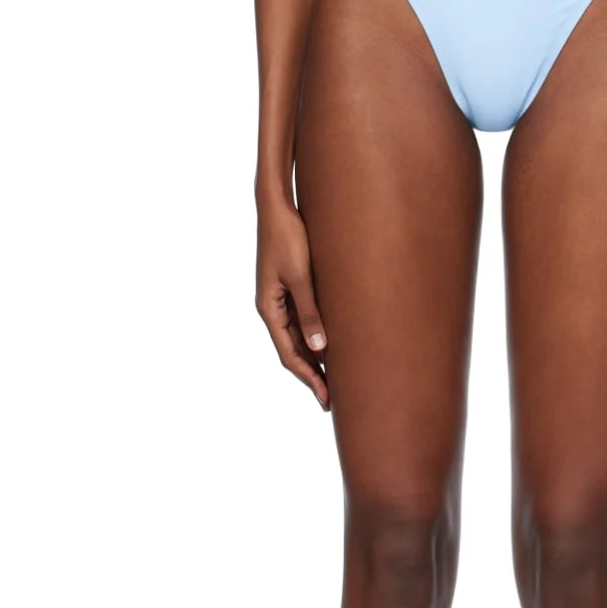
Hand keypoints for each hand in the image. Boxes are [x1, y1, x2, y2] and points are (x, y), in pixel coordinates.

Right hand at [255, 195, 328, 409]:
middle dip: (313, 376)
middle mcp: (273, 308)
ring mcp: (281, 300)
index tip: (326, 398)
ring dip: (316, 359)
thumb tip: (319, 348)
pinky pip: (304, 322)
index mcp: (269, 309)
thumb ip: (310, 311)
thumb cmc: (288, 238)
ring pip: (299, 339)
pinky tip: (333, 347)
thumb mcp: (301, 277)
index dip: (309, 378)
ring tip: (337, 379)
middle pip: (293, 352)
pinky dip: (317, 338)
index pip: (289, 355)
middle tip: (334, 400)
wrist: (278, 207)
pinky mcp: (292, 289)